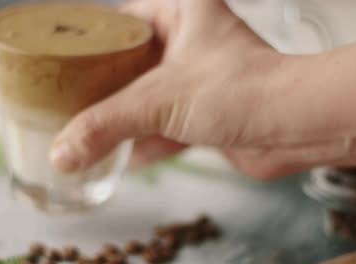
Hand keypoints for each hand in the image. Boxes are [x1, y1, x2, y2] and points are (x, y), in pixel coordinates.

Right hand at [50, 0, 299, 178]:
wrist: (295, 129)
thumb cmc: (241, 90)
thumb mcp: (156, 100)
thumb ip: (104, 125)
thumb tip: (61, 153)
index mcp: (181, 10)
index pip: (122, 19)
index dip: (91, 40)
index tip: (62, 60)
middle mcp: (190, 41)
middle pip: (130, 62)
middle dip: (102, 86)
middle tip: (66, 100)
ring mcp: (199, 79)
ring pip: (146, 97)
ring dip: (119, 118)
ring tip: (81, 130)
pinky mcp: (207, 114)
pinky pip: (163, 126)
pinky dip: (142, 142)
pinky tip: (116, 157)